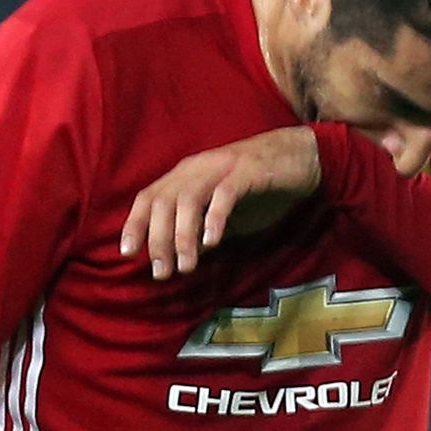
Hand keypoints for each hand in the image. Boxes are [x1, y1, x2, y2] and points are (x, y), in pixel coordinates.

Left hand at [119, 126, 320, 279]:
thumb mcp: (223, 211)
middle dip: (159, 239)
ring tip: (186, 266)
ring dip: (184, 235)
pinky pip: (224, 194)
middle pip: (164, 201)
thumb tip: (180, 256)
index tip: (128, 253)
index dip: (135, 223)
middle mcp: (198, 167)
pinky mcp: (248, 171)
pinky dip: (215, 218)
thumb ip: (201, 228)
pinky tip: (212, 242)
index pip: (149, 196)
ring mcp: (222, 167)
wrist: (302, 158)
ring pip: (189, 199)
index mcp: (187, 174)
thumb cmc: (260, 187)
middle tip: (162, 272)